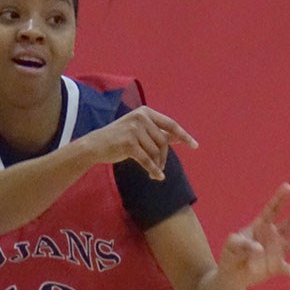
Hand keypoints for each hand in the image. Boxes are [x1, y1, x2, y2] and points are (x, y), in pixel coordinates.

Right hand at [80, 105, 197, 179]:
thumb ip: (157, 132)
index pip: (170, 124)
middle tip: (161, 166)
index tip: (195, 145)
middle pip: (163, 141)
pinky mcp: (129, 143)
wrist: (95, 145)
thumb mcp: (139, 131)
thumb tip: (179, 137)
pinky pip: (147, 160)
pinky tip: (157, 177)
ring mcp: (134, 130)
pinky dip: (153, 170)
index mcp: (145, 112)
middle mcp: (140, 118)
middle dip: (164, 156)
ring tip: (153, 171)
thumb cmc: (118, 138)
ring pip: (156, 152)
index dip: (184, 135)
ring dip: (157, 164)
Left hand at [218, 183, 289, 287]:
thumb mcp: (231, 245)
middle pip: (288, 224)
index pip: (272, 209)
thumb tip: (259, 248)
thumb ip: (242, 244)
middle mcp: (272, 236)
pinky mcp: (276, 268)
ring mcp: (276, 252)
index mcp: (260, 225)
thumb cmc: (231, 254)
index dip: (279, 198)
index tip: (288, 187)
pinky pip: (287, 269)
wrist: (232, 274)